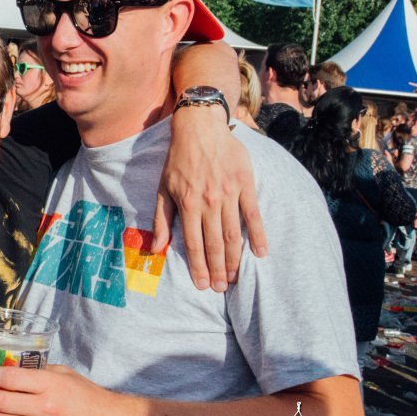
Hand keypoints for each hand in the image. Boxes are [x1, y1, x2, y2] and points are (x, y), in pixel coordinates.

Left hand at [153, 107, 267, 291]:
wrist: (199, 127)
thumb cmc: (178, 159)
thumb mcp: (163, 188)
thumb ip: (161, 219)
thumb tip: (156, 247)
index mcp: (188, 204)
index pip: (194, 243)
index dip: (198, 267)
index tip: (201, 285)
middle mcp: (209, 202)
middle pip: (215, 243)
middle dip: (217, 269)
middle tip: (220, 288)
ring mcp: (228, 193)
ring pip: (233, 233)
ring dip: (235, 258)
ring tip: (234, 277)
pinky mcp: (245, 184)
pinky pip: (253, 214)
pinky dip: (258, 234)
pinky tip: (260, 252)